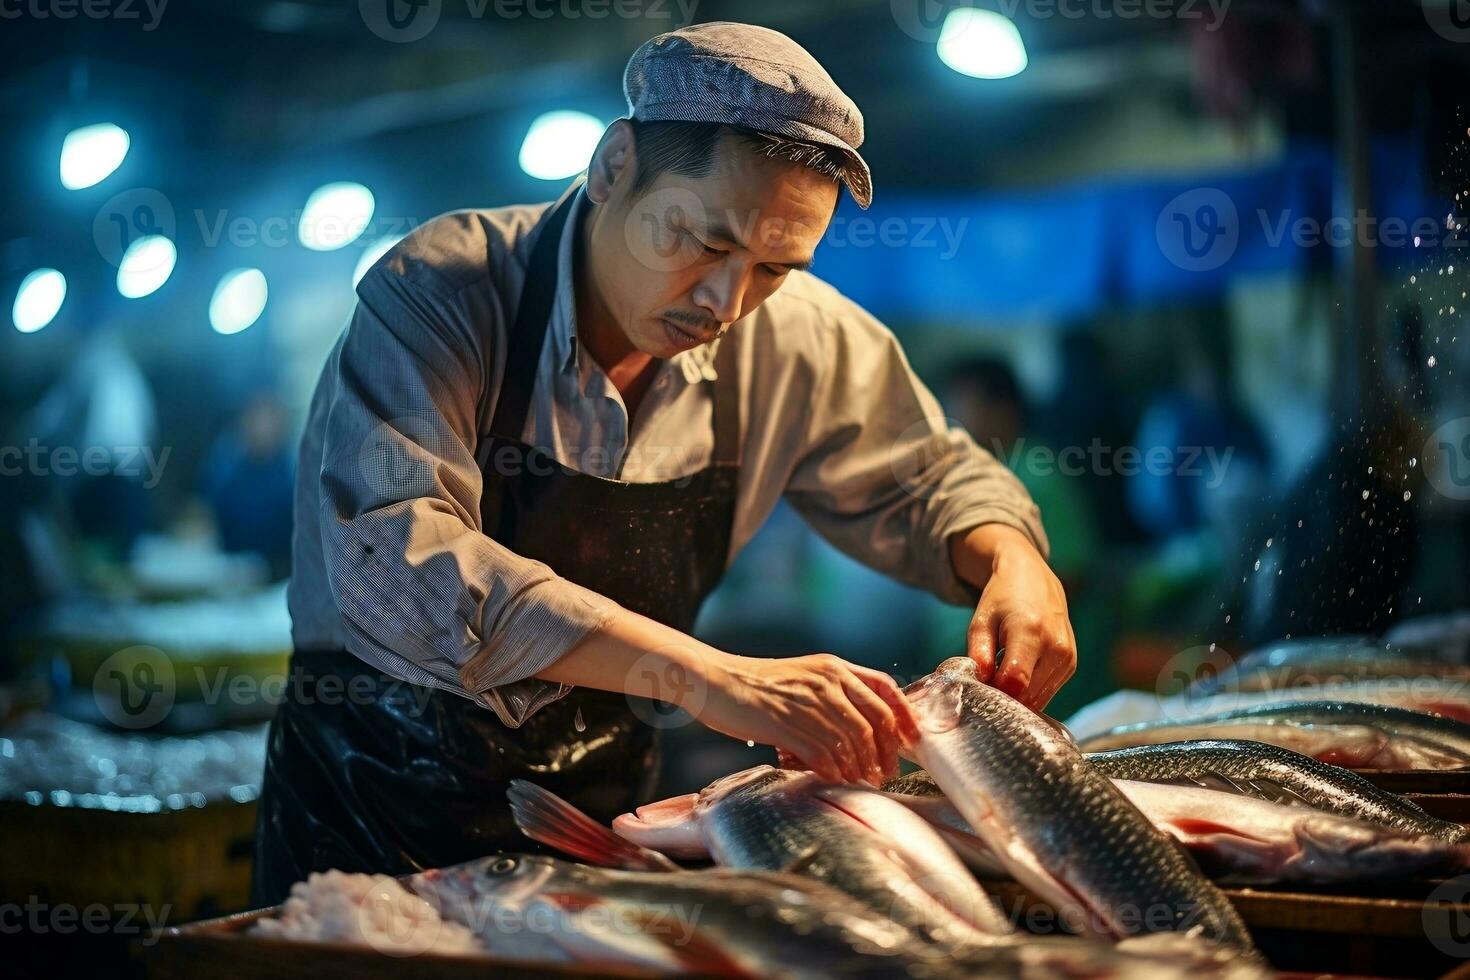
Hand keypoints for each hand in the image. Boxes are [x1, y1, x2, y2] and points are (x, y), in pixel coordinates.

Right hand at [694, 652, 920, 785]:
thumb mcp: (803, 675)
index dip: (904, 716)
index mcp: (833, 667)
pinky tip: (835, 780)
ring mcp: (807, 703)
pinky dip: (835, 772)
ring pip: (851, 742)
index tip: (911, 740)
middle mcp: (826, 681)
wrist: (715, 680)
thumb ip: (832, 693)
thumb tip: (860, 728)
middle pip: (874, 721)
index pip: (884, 688)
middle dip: (886, 752)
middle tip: (886, 772)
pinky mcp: (786, 725)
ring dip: (862, 767)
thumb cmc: (757, 684)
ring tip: (862, 782)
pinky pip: (823, 755)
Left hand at [952, 525, 1076, 710]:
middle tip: (987, 679)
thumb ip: (978, 652)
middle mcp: (1056, 646)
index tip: (980, 684)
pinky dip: (1029, 690)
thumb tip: (979, 682)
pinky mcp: (1071, 666)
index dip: (994, 690)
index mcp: (1031, 631)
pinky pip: (1045, 693)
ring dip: (1016, 695)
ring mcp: (1067, 658)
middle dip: (1003, 695)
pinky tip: (1018, 670)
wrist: (1033, 579)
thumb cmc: (1001, 600)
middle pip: (1027, 695)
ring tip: (1002, 671)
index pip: (1016, 680)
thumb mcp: (981, 621)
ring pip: (1037, 700)